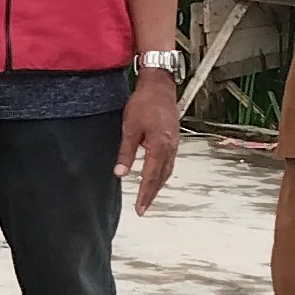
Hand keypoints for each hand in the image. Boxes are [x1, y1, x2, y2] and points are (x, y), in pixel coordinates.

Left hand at [116, 74, 177, 213]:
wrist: (159, 86)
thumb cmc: (144, 103)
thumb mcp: (130, 128)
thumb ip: (126, 152)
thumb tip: (120, 173)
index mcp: (159, 146)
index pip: (151, 177)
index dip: (145, 194)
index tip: (140, 208)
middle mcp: (170, 147)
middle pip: (162, 177)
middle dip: (152, 194)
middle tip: (143, 208)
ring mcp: (174, 143)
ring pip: (167, 171)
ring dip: (158, 185)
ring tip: (148, 196)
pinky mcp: (173, 139)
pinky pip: (169, 162)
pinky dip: (162, 173)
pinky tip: (156, 175)